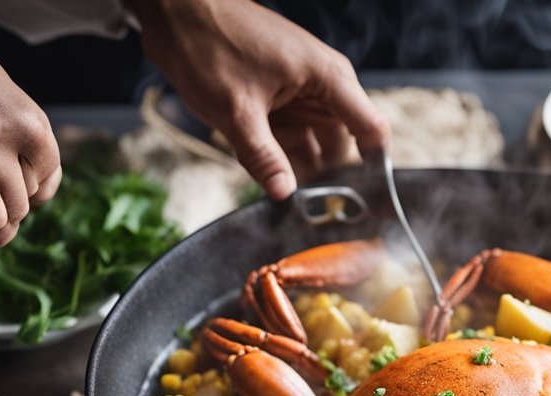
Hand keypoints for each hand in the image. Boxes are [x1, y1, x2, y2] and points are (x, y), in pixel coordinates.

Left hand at [127, 0, 389, 200]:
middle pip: (345, 147)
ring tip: (300, 211)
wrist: (176, 12)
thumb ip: (264, 157)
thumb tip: (285, 194)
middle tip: (322, 220)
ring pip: (318, 147)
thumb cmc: (209, 43)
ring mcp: (302, 95)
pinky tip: (277, 185)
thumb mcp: (235, 111)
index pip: (373, 131)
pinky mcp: (282, 102)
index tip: (368, 207)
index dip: (374, 170)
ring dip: (308, 174)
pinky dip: (285, 161)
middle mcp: (323, 87)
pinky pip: (294, 139)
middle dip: (335, 182)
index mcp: (328, 79)